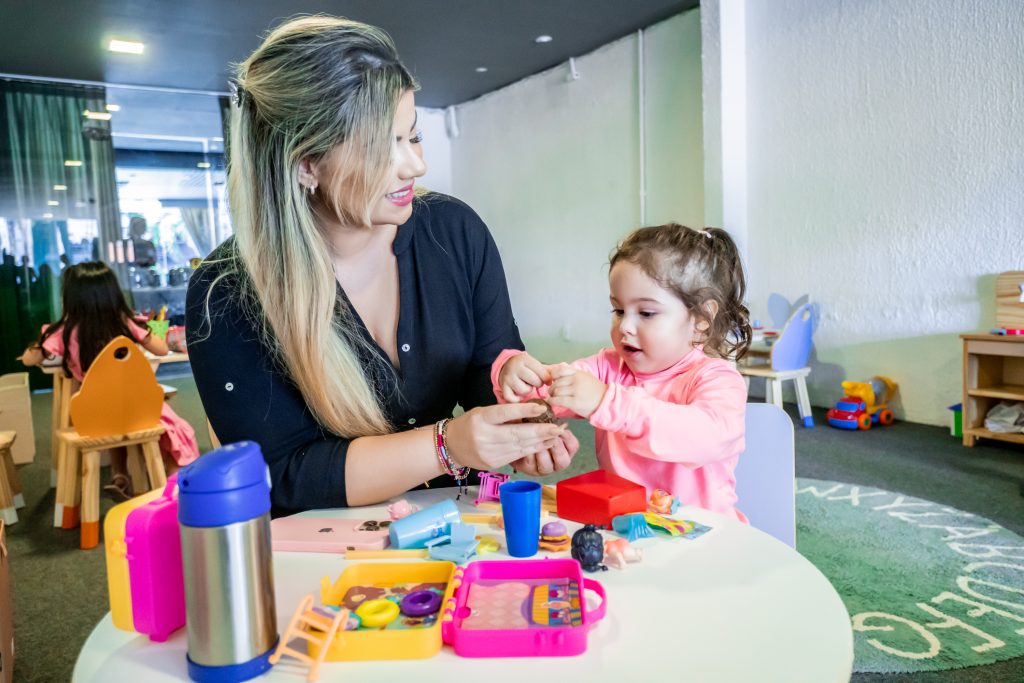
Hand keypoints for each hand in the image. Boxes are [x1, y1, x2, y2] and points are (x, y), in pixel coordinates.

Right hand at [443, 402, 566, 471]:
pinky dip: (533, 449)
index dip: (524, 410)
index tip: (542, 407)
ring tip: (556, 435)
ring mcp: (489, 452)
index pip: (504, 413)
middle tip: (558, 426)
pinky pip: (517, 456)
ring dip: (541, 441)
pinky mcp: (493, 463)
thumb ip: (504, 414)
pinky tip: (544, 444)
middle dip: (541, 431)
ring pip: (520, 446)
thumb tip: (531, 412)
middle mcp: (484, 436)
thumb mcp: (483, 412)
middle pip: (516, 433)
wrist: (451, 446)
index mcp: (480, 418)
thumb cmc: (470, 424)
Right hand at [497, 352, 551, 402]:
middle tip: (534, 383)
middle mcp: (515, 367)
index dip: (547, 379)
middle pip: (535, 382)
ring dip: (528, 391)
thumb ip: (549, 369)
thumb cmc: (525, 368)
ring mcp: (508, 378)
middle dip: (538, 384)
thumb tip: (565, 367)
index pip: (543, 373)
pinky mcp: (503, 388)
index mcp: (526, 359)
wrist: (506, 366)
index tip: (547, 381)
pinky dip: (517, 399)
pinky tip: (519, 394)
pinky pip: (513, 398)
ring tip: (526, 386)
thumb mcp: (535, 365)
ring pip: (525, 391)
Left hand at [511, 427, 579, 475]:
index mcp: (565, 449)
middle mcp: (556, 462)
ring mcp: (542, 468)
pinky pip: (530, 464)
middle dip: (557, 448)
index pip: (573, 446)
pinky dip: (528, 454)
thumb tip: (557, 417)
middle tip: (550, 438)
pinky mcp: (529, 470)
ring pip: (547, 466)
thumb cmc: (533, 427)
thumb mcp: (543, 422)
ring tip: (536, 442)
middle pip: (564, 461)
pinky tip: (524, 445)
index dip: (568, 437)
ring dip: (542, 453)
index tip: (560, 428)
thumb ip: (551, 421)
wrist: (514, 437)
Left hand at [548, 363, 606, 418]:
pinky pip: (558, 400)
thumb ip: (573, 373)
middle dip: (551, 388)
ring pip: (556, 391)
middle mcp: (576, 380)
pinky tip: (552, 402)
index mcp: (578, 373)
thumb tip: (558, 368)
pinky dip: (552, 401)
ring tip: (553, 397)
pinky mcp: (575, 402)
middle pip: (556, 382)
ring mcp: (576, 391)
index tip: (553, 381)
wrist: (606, 401)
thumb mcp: (585, 377)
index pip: (559, 370)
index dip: (553, 376)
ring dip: (552, 395)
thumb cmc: (595, 390)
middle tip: (552, 392)